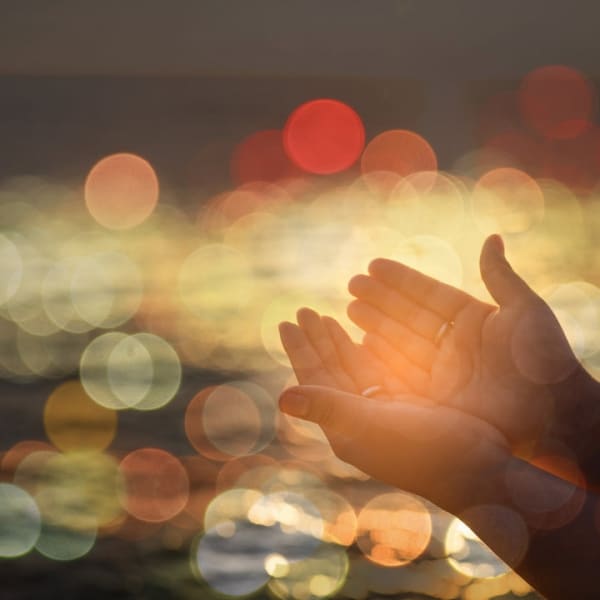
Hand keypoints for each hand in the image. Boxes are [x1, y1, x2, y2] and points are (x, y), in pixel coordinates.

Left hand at [278, 311, 509, 512]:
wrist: (478, 472)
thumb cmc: (424, 452)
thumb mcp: (372, 426)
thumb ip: (328, 407)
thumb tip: (280, 398)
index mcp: (344, 427)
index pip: (314, 381)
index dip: (300, 350)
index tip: (287, 321)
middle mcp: (359, 420)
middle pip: (330, 371)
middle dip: (318, 340)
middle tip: (304, 311)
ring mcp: (384, 413)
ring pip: (355, 369)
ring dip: (341, 343)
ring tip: (327, 317)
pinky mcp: (408, 406)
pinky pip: (381, 372)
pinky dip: (371, 352)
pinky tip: (364, 335)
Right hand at [347, 234, 598, 456]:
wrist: (556, 415)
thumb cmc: (545, 360)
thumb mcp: (525, 310)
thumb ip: (501, 275)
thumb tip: (492, 237)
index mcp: (472, 320)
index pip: (429, 294)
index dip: (401, 280)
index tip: (373, 265)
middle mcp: (453, 344)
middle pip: (409, 316)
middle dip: (380, 300)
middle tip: (352, 284)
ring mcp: (443, 372)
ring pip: (401, 342)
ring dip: (375, 324)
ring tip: (349, 307)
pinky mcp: (436, 398)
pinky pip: (402, 373)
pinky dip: (381, 358)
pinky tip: (361, 342)